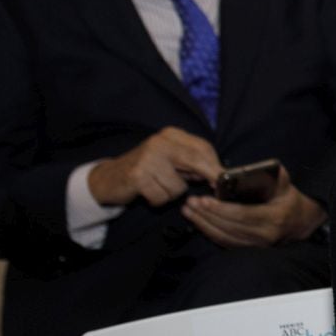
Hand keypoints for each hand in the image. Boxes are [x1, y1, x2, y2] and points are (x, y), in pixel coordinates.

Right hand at [87, 126, 221, 206]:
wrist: (110, 177)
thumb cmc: (148, 170)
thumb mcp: (173, 160)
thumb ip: (194, 163)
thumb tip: (221, 176)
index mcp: (171, 135)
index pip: (203, 148)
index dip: (216, 166)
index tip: (225, 180)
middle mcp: (160, 142)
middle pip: (196, 161)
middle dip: (208, 177)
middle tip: (215, 189)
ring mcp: (148, 158)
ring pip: (179, 186)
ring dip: (172, 193)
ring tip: (159, 186)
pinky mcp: (138, 176)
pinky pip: (163, 197)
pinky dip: (158, 200)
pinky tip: (148, 192)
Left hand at [180, 166, 325, 246]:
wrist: (299, 221)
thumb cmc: (288, 199)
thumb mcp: (284, 183)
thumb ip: (271, 175)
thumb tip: (248, 170)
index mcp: (274, 217)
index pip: (243, 215)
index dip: (221, 209)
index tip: (204, 200)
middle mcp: (265, 235)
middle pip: (229, 226)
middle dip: (207, 215)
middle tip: (191, 203)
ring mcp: (257, 244)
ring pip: (224, 236)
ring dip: (203, 224)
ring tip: (189, 210)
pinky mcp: (249, 248)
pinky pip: (225, 242)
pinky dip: (209, 232)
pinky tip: (198, 221)